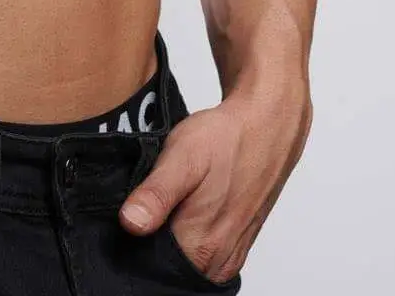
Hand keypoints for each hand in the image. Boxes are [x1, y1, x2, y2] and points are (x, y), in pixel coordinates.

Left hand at [117, 83, 312, 283]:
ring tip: (176, 200)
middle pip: (165, 267)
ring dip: (172, 236)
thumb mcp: (181, 158)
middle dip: (153, 237)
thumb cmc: (225, 140)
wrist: (264, 128)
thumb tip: (130, 223)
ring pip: (184, 263)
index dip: (133, 239)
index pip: (147, 265)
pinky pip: (202, 258)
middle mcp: (217, 262)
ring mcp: (229, 257)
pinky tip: (190, 208)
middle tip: (158, 198)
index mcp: (200, 247)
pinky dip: (190, 238)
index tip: (137, 210)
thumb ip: (156, 195)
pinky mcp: (236, 248)